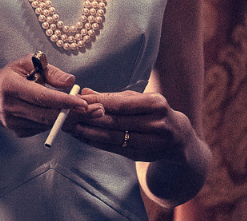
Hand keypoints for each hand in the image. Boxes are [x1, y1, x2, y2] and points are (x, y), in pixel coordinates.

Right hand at [0, 55, 95, 137]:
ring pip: (47, 124)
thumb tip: (71, 82)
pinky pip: (44, 128)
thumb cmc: (11, 76)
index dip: (63, 101)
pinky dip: (58, 122)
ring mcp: (14, 123)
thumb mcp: (28, 63)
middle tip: (97, 111)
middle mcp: (11, 107)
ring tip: (91, 112)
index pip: (41, 96)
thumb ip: (51, 71)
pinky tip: (69, 115)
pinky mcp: (19, 132)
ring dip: (70, 119)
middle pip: (47, 115)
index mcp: (11, 86)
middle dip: (74, 114)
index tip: (83, 103)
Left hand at [66, 88, 192, 161]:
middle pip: (116, 121)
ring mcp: (150, 143)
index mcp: (156, 104)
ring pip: (113, 137)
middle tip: (68, 113)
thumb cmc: (154, 111)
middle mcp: (156, 124)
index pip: (121, 103)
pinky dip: (96, 143)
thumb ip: (113, 96)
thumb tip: (84, 91)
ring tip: (70, 126)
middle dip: (89, 117)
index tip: (77, 99)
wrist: (178, 137)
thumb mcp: (139, 99)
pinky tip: (82, 137)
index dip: (97, 102)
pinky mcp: (141, 155)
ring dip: (89, 132)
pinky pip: (114, 148)